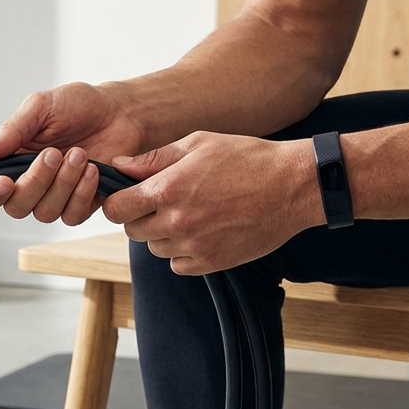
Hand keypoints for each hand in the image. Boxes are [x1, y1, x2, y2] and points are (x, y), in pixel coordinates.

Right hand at [0, 82, 144, 225]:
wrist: (120, 112)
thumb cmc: (79, 106)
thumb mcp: (41, 107)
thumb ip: (13, 130)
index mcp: (12, 162)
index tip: (4, 182)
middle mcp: (30, 184)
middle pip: (17, 206)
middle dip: (35, 182)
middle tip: (54, 154)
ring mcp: (55, 197)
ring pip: (45, 212)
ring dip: (62, 184)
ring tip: (80, 154)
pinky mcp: (81, 204)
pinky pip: (72, 215)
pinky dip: (82, 194)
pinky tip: (93, 170)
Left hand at [102, 132, 326, 274]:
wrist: (293, 186)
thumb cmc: (247, 158)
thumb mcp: (198, 144)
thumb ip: (153, 159)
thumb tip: (118, 165)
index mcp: (167, 190)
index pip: (115, 209)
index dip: (118, 202)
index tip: (129, 196)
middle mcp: (176, 222)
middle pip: (132, 231)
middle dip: (140, 217)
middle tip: (164, 202)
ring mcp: (194, 246)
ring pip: (155, 248)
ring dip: (163, 234)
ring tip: (190, 213)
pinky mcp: (211, 263)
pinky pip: (178, 265)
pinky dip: (183, 252)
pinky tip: (202, 232)